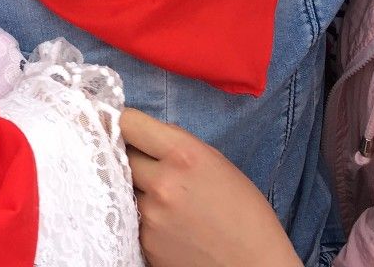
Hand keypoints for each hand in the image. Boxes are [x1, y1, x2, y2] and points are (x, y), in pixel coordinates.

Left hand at [123, 108, 302, 266]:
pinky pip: (131, 216)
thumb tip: (147, 135)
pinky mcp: (144, 243)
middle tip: (143, 161)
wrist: (255, 266)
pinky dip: (141, 214)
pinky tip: (166, 220)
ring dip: (134, 186)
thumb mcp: (217, 163)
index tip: (123, 126)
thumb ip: (178, 144)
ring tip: (162, 195)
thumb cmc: (245, 214)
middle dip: (128, 154)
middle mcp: (162, 183)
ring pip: (123, 186)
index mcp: (184, 154)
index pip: (128, 123)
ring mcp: (150, 216)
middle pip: (119, 154)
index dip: (123, 122)